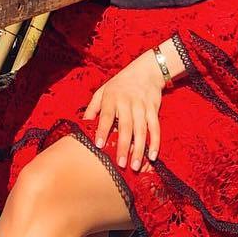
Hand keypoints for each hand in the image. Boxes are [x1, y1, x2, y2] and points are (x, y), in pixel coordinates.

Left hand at [83, 51, 166, 170]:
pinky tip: (152, 155)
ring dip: (139, 149)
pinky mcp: (154, 109)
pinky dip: (155, 142)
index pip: (106, 117)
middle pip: (126, 127)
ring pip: (141, 130)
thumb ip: (92, 108)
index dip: (102, 131)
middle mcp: (127, 103)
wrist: (146, 70)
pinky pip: (155, 128)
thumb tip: (82, 124)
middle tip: (120, 164)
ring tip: (136, 166)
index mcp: (112, 99)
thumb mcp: (102, 91)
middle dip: (123, 147)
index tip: (99, 146)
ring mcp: (142, 107)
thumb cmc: (120, 84)